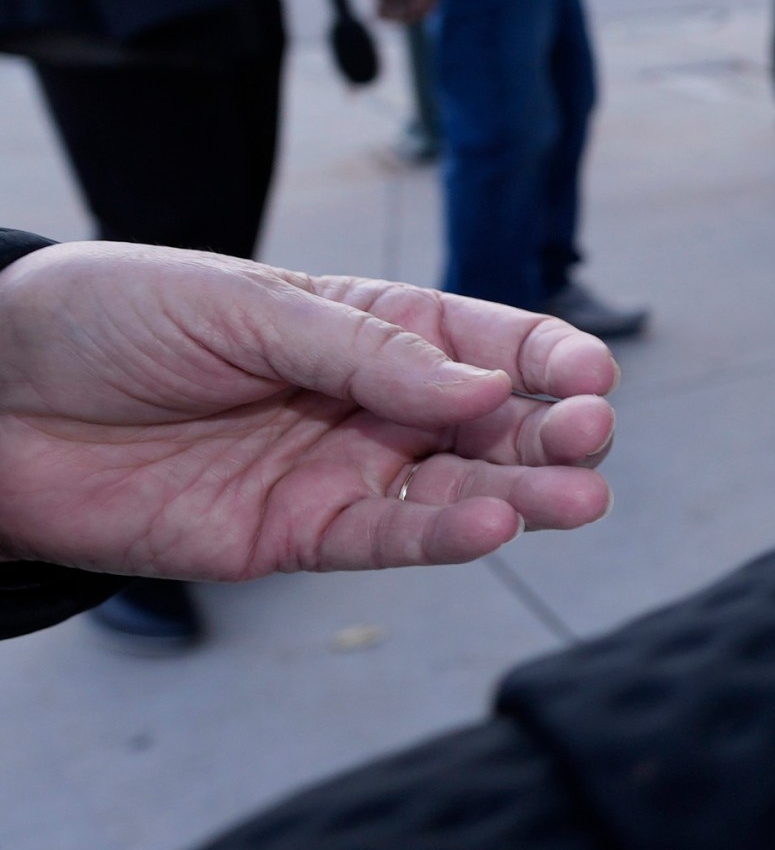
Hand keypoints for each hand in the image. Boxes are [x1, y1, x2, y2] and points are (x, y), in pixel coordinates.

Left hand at [0, 242, 617, 579]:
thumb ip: (365, 351)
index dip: (547, 359)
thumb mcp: (241, 307)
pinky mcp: (296, 537)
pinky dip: (445, 539)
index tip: (590, 376)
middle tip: (591, 437)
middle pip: (494, 424)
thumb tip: (479, 389)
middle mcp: (372, 406)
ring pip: (461, 491)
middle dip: (556, 429)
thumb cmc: (106, 321)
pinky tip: (493, 527)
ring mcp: (340, 474)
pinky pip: (389, 542)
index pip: (488, 343)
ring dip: (527, 494)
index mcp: (370, 327)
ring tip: (580, 498)